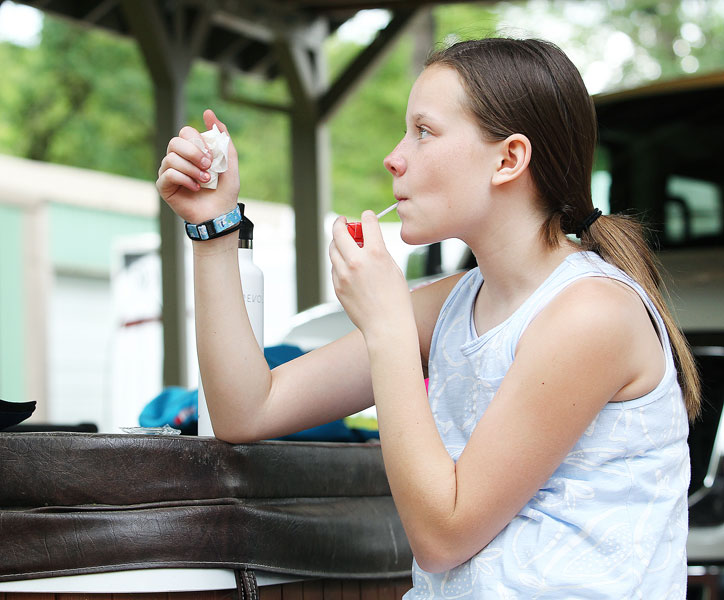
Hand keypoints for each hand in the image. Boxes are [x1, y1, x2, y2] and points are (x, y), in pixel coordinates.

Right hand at [156, 109, 239, 224]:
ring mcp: (169, 172)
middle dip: (194, 153)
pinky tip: (195, 189)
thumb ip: (222, 137)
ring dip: (192, 169)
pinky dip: (185, 179)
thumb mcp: (229, 160)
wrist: (220, 214)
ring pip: (171, 158)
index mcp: (192, 150)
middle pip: (175, 142)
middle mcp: (178, 158)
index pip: (186, 132)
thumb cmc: (225, 190)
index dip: (198, 142)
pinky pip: (168, 173)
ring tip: (205, 181)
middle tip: (208, 167)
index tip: (212, 156)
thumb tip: (209, 113)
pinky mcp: (164, 186)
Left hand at [329, 210, 412, 340]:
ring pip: (332, 249)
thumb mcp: (393, 269)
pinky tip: (347, 265)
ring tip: (343, 244)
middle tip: (342, 222)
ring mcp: (344, 274)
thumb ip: (379, 252)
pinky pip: (334, 267)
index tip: (366, 216)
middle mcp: (357, 261)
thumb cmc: (396, 300)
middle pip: (339, 232)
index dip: (367, 216)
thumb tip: (368, 241)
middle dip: (340, 223)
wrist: (387, 326)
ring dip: (337, 243)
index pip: (367, 222)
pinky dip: (339, 262)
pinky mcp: (337, 286)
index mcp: (376, 254)